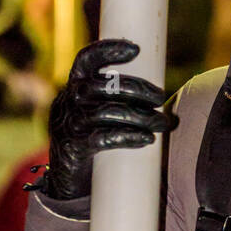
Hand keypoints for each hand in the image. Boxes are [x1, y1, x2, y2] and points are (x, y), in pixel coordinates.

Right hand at [43, 39, 172, 200]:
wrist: (67, 181)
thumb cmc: (90, 138)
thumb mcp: (94, 112)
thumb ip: (115, 98)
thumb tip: (160, 95)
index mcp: (74, 86)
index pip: (86, 59)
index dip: (108, 49)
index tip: (136, 49)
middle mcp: (68, 100)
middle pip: (105, 85)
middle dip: (138, 89)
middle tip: (160, 97)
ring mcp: (69, 124)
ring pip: (108, 111)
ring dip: (141, 116)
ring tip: (162, 123)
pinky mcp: (75, 148)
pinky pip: (105, 138)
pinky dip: (130, 137)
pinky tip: (147, 139)